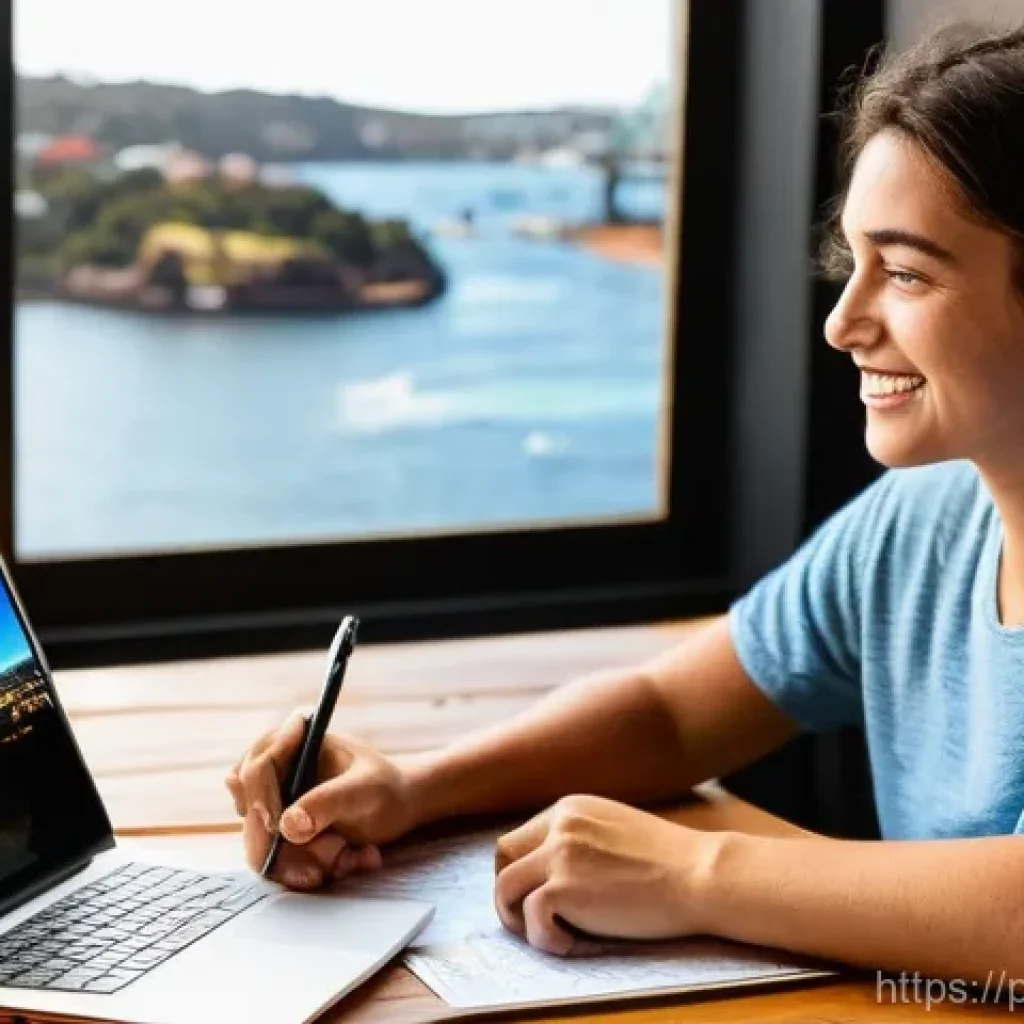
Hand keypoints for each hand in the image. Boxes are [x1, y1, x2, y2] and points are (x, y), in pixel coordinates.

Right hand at [226, 709, 420, 890]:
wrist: (396, 807)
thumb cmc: (384, 786)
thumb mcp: (365, 789)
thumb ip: (329, 802)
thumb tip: (287, 826)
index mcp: (293, 739)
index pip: (256, 768)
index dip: (262, 800)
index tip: (279, 827)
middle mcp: (274, 767)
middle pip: (251, 810)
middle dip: (285, 845)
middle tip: (319, 866)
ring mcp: (271, 799)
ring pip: (259, 841)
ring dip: (296, 861)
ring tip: (342, 858)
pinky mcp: (275, 828)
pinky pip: (271, 858)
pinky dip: (298, 869)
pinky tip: (332, 868)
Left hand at [494, 794, 716, 955]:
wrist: (699, 874)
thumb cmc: (670, 861)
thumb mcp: (615, 828)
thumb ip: (580, 838)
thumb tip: (551, 868)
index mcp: (570, 809)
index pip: (521, 837)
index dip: (522, 870)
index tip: (535, 894)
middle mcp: (559, 826)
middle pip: (503, 856)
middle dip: (509, 891)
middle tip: (528, 918)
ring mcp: (559, 855)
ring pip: (506, 887)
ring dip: (518, 918)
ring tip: (548, 934)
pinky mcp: (564, 887)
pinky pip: (531, 918)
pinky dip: (545, 938)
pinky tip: (572, 943)